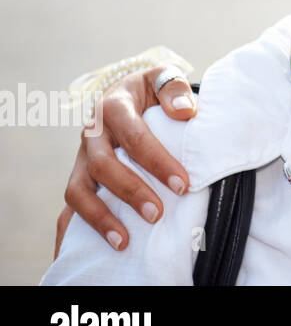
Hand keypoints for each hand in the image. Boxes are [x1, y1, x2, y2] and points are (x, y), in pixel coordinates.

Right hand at [54, 66, 196, 256]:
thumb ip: (174, 89)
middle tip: (157, 213)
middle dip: (130, 191)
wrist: (125, 93)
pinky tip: (92, 248)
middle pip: (102, 166)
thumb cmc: (150, 90)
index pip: (135, 137)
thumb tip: (185, 111)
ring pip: (77, 190)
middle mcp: (92, 134)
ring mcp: (81, 158)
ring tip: (124, 240)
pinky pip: (70, 205)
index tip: (182, 184)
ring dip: (99, 217)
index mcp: (114, 107)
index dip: (157, 162)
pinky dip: (75, 228)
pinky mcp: (79, 176)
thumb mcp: (162, 77)